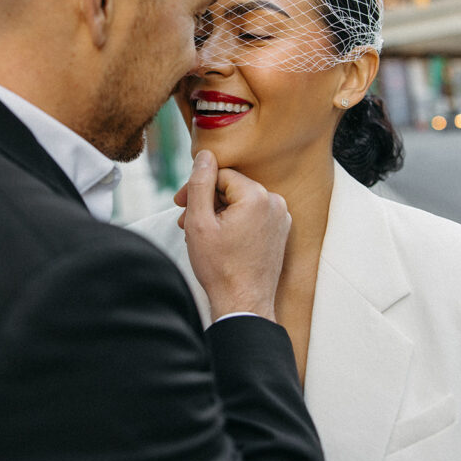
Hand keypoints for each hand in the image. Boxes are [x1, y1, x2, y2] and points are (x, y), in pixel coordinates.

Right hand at [174, 150, 290, 321]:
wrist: (243, 304)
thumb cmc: (220, 268)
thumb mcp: (199, 222)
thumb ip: (200, 183)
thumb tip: (205, 155)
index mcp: (257, 196)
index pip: (219, 175)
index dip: (196, 188)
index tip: (180, 204)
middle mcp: (275, 203)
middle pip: (231, 188)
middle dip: (206, 202)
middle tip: (186, 222)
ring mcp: (281, 218)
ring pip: (240, 202)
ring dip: (218, 213)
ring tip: (201, 234)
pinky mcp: (280, 232)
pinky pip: (252, 216)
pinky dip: (234, 223)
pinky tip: (219, 239)